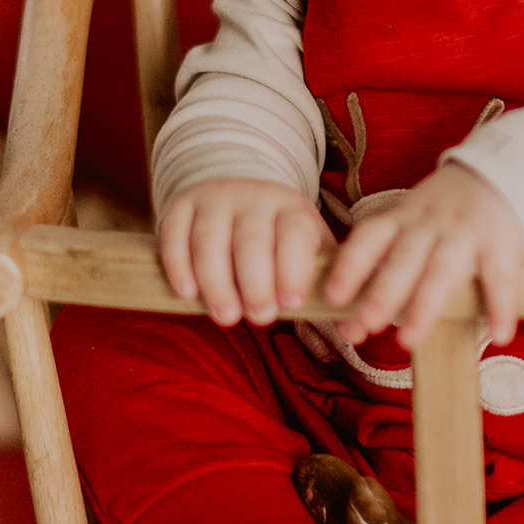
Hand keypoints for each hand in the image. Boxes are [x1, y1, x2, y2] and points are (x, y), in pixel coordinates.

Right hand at [158, 179, 332, 327]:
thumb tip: (349, 329)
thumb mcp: (308, 247)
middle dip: (256, 282)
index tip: (292, 303)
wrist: (238, 193)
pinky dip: (179, 264)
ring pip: (211, 239)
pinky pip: (175, 234)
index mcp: (292, 209)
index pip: (294, 234)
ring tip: (226, 315)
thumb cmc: (280, 238)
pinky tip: (187, 292)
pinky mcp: (181, 207)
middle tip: (259, 317)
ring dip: (216, 280)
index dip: (293, 269)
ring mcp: (215, 201)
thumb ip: (324, 282)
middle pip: (252, 240)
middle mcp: (254, 199)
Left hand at [323, 161, 523, 350]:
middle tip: (365, 323)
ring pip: (442, 272)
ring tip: (408, 340)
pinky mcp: (501, 246)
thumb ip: (383, 263)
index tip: (333, 297)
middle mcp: (429, 226)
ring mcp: (465, 235)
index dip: (349, 266)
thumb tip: (350, 322)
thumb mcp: (408, 223)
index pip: (369, 239)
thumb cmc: (441, 216)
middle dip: (382, 292)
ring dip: (424, 306)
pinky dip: (500, 307)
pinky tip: (498, 336)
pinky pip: (500, 279)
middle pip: (403, 259)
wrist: (497, 175)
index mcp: (401, 219)